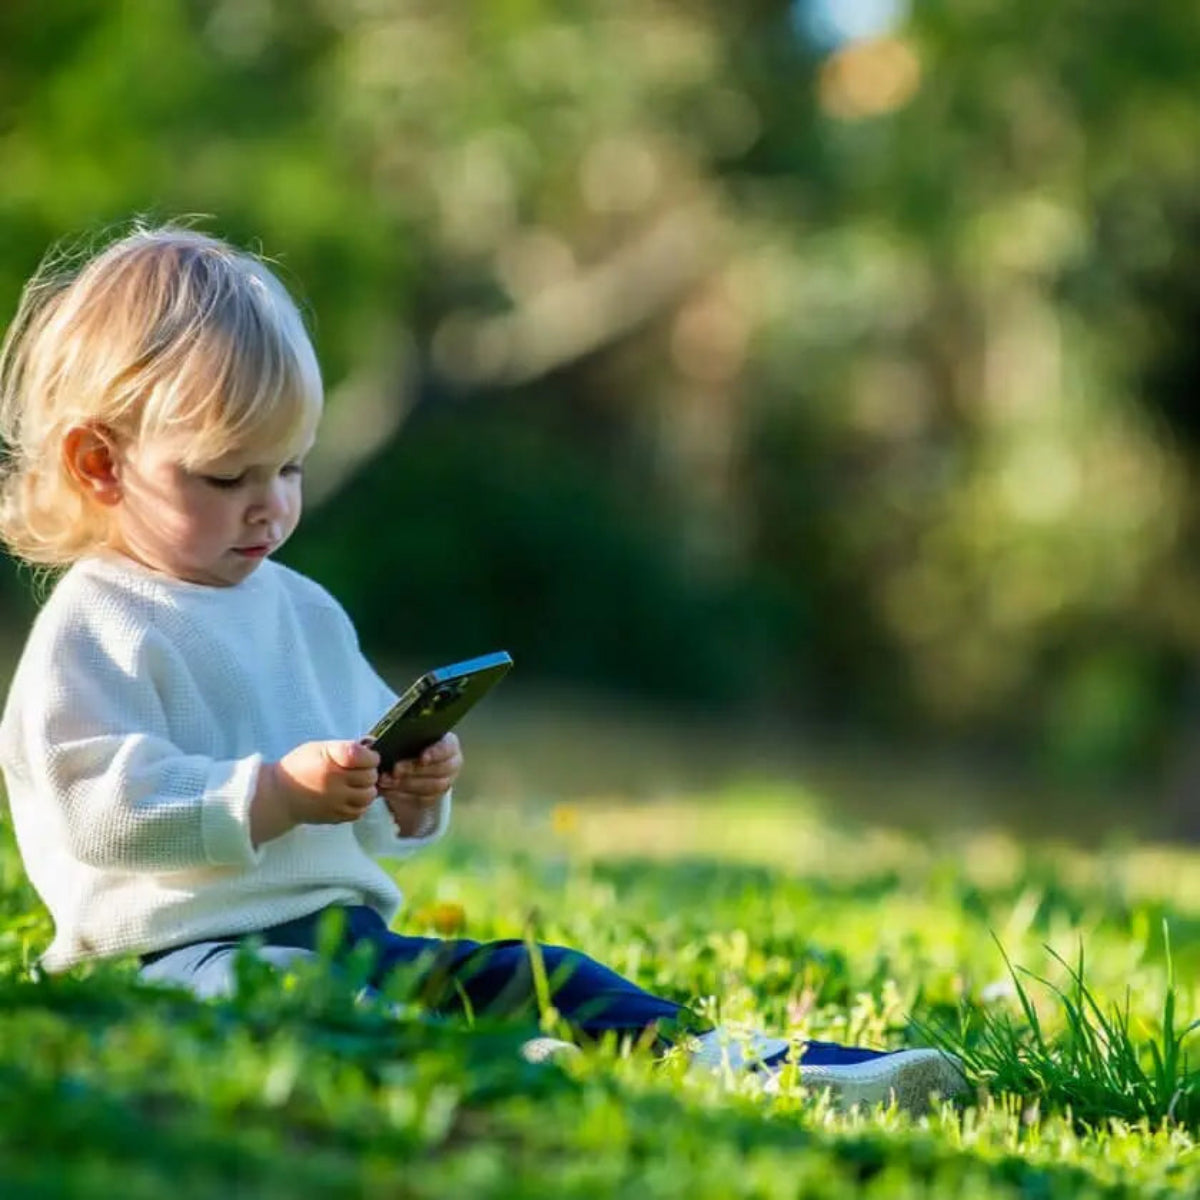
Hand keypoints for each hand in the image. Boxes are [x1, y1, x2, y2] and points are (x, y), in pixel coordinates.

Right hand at [251, 739, 379, 844]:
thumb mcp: (319, 748)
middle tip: (360, 770)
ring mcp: (336, 802)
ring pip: (368, 796)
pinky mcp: (335, 816)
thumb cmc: (300, 766)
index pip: (366, 757)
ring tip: (357, 785)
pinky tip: (350, 797)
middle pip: (370, 777)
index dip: (371, 756)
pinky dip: (359, 804)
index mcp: (331, 760)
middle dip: (369, 771)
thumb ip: (345, 748)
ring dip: (367, 789)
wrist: (279, 795)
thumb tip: (371, 748)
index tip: (367, 756)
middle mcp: (335, 782)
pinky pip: (359, 812)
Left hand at [375, 733, 460, 836]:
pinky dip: (402, 795)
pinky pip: (421, 800)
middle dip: (415, 771)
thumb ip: (389, 737)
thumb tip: (371, 742)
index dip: (437, 753)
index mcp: (448, 743)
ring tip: (385, 781)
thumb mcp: (399, 737)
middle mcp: (451, 764)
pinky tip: (388, 790)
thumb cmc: (404, 745)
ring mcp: (445, 782)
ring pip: (431, 788)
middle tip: (394, 771)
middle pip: (439, 770)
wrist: (405, 764)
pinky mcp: (433, 798)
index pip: (449, 747)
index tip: (422, 758)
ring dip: (407, 785)